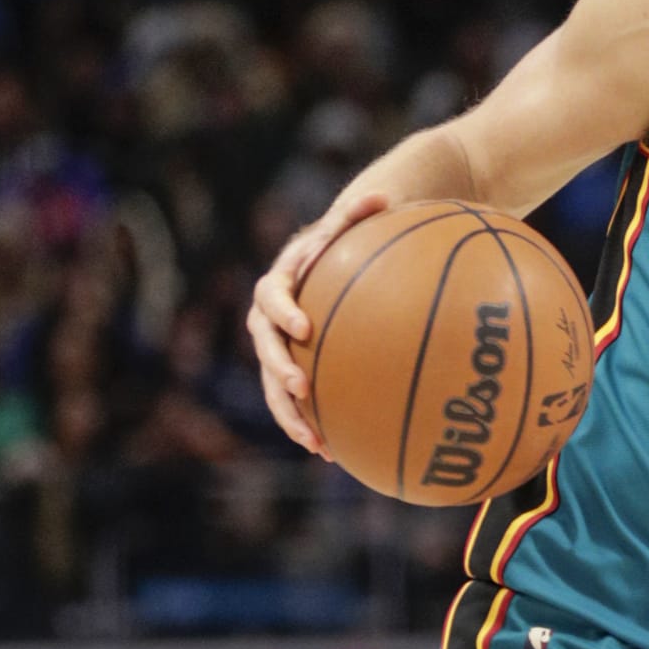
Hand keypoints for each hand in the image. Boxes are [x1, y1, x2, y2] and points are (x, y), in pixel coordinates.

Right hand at [246, 191, 389, 457]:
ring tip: (314, 441)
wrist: (330, 264)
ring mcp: (278, 348)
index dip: (283, 312)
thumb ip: (360, 213)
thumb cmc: (345, 242)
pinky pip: (295, 402)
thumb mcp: (351, 224)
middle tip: (302, 386)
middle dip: (279, 370)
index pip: (271, 296)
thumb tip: (384, 196)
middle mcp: (270, 318)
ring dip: (290, 413)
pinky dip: (310, 424)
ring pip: (272, 384)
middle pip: (264, 346)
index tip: (304, 328)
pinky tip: (333, 452)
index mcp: (280, 282)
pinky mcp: (292, 370)